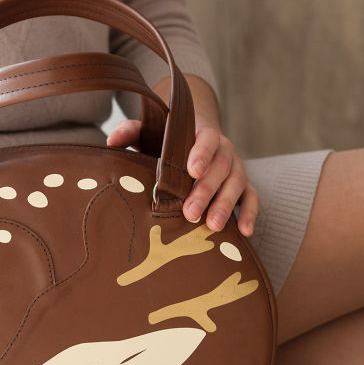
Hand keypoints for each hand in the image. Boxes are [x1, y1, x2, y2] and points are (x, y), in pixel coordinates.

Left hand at [107, 120, 257, 236]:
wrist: (194, 142)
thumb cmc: (167, 142)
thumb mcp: (149, 134)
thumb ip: (131, 132)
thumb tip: (111, 140)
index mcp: (202, 134)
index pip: (207, 138)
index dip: (201, 152)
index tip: (192, 170)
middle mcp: (224, 149)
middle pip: (221, 166)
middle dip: (207, 189)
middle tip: (190, 211)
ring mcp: (236, 168)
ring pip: (237, 183)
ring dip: (225, 205)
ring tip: (212, 226)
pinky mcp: (244, 186)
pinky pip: (252, 198)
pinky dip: (250, 213)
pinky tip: (244, 232)